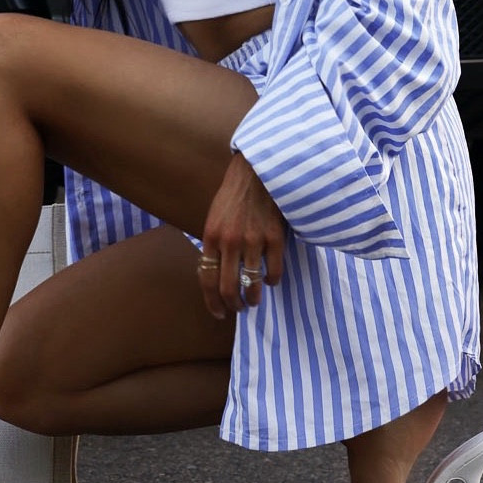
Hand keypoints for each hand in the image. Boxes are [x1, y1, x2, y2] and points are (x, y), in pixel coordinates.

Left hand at [198, 153, 285, 317]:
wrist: (257, 170)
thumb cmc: (234, 194)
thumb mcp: (214, 217)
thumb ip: (213, 243)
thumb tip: (213, 273)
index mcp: (211, 236)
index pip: (207, 279)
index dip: (212, 301)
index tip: (218, 312)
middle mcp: (230, 241)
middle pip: (228, 287)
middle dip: (233, 305)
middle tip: (239, 309)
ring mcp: (253, 240)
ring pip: (252, 284)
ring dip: (254, 298)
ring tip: (255, 300)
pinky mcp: (275, 237)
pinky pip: (274, 271)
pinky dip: (273, 281)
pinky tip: (271, 281)